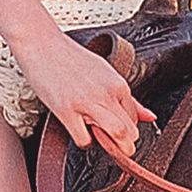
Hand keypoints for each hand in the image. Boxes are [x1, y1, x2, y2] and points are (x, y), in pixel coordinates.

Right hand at [16, 27, 152, 159]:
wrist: (41, 45)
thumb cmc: (70, 58)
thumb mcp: (105, 73)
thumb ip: (128, 98)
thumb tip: (150, 117)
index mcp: (119, 84)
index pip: (134, 119)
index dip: (127, 131)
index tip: (118, 133)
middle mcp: (107, 93)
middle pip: (130, 132)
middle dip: (124, 145)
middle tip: (114, 146)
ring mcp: (87, 103)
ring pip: (116, 136)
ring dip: (111, 146)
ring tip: (99, 140)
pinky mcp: (67, 111)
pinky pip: (84, 139)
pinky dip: (84, 141)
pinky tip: (79, 129)